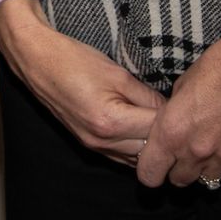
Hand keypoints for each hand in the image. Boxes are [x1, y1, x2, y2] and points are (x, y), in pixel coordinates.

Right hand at [0, 0, 163, 167]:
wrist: (37, 60)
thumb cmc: (74, 60)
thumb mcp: (118, 73)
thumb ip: (147, 96)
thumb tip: (170, 111)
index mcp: (111, 122)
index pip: (158, 130)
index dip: (174, 119)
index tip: (184, 108)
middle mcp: (101, 141)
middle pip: (150, 150)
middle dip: (166, 136)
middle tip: (178, 120)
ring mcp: (93, 145)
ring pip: (137, 159)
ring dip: (151, 146)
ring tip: (163, 127)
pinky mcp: (87, 143)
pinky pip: (121, 157)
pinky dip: (136, 148)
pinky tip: (142, 133)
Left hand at [136, 9, 220, 188]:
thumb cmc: (218, 65)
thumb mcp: (182, 86)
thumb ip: (174, 114)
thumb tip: (172, 125)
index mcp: (172, 131)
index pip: (149, 174)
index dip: (149, 169)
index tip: (154, 161)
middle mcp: (196, 150)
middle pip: (177, 181)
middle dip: (174, 170)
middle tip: (179, 154)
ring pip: (205, 182)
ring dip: (201, 170)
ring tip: (204, 151)